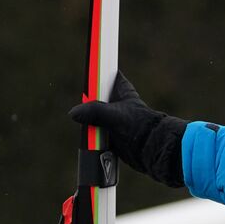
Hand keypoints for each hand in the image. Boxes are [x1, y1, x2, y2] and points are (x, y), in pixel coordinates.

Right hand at [70, 72, 186, 186]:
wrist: (150, 149)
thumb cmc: (138, 127)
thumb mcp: (114, 115)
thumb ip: (94, 111)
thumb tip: (74, 113)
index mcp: (123, 91)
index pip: (109, 76)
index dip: (98, 74)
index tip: (88, 78)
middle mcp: (118, 103)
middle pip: (96, 97)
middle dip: (87, 104)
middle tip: (84, 111)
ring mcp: (115, 118)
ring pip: (94, 116)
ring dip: (90, 122)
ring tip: (92, 128)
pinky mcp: (112, 133)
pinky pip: (96, 131)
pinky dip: (93, 135)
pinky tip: (93, 139)